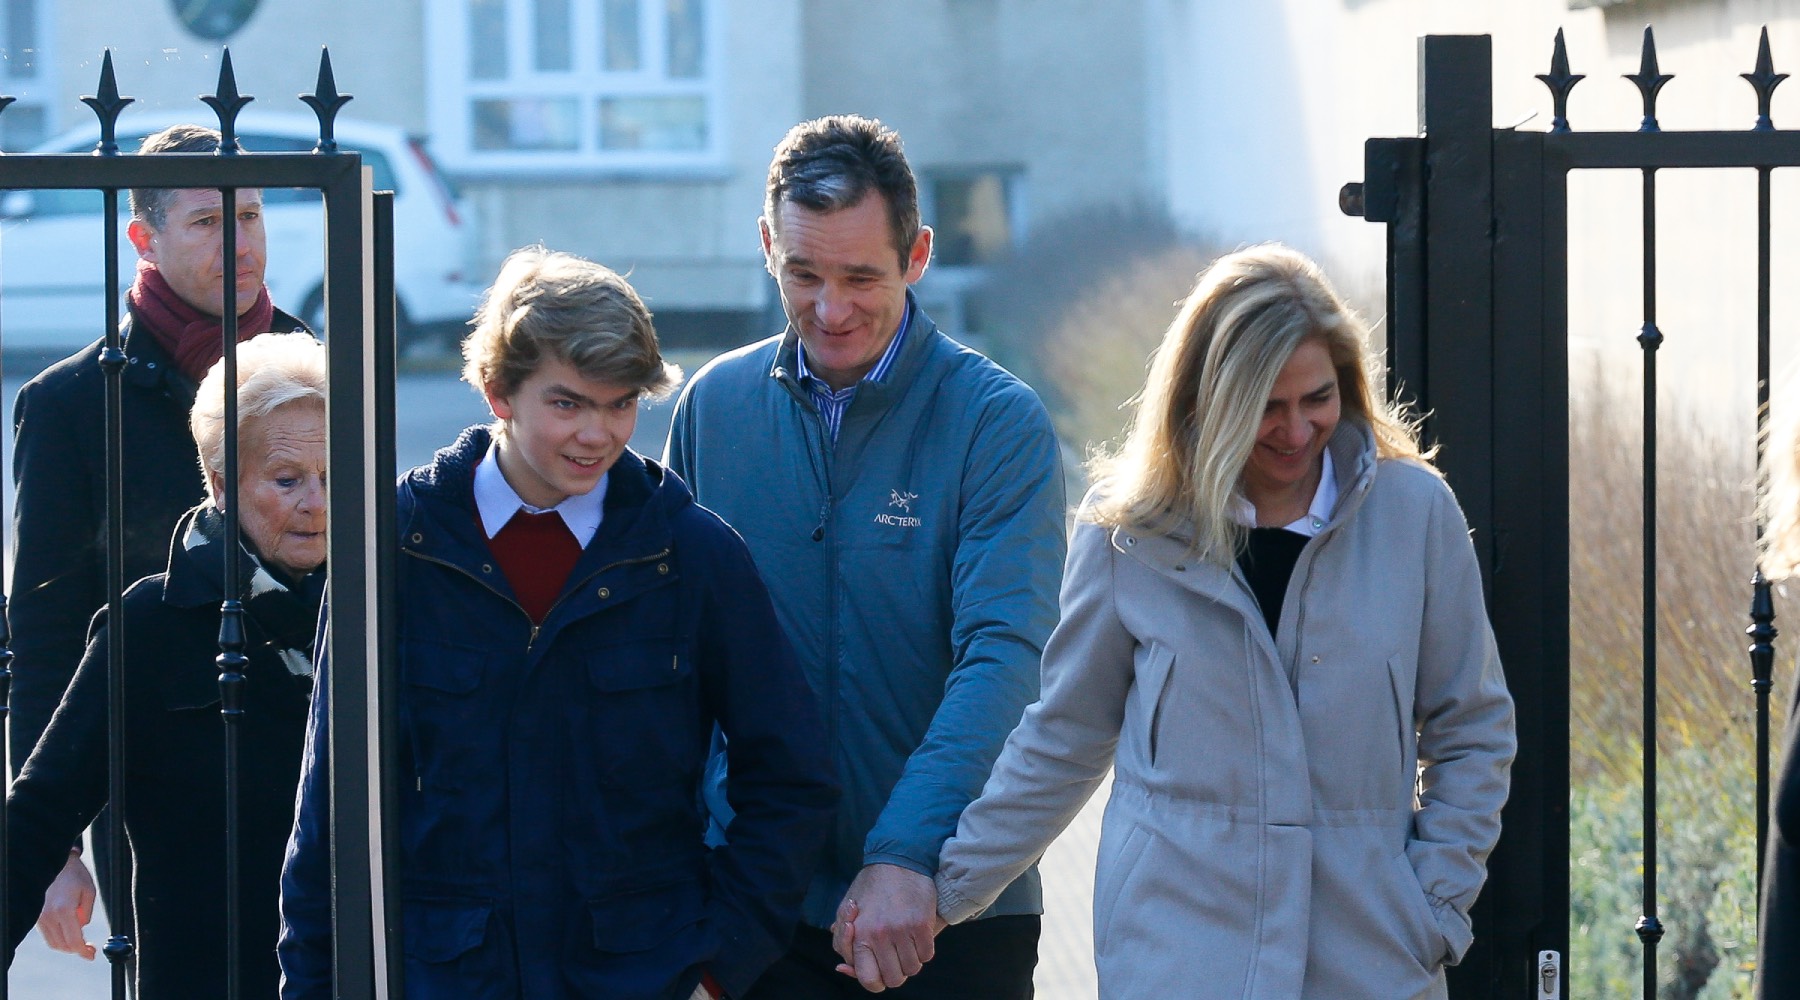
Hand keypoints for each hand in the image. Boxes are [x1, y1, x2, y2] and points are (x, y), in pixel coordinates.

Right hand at [37, 852, 96, 959]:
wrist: (56, 864)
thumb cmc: (75, 876)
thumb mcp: (89, 892)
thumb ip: (86, 913)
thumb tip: (81, 927)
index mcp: (64, 910)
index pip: (73, 940)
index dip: (83, 951)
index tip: (92, 955)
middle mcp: (50, 916)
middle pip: (62, 945)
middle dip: (77, 950)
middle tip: (90, 949)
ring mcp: (41, 917)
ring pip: (53, 942)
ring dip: (68, 946)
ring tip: (82, 942)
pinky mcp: (37, 916)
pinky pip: (48, 934)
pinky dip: (59, 938)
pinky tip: (71, 933)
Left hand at [828, 863, 937, 991]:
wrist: (897, 860)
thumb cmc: (870, 888)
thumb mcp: (846, 912)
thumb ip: (843, 943)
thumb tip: (843, 968)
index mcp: (859, 936)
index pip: (868, 979)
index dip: (875, 981)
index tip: (879, 971)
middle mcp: (880, 936)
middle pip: (894, 979)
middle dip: (895, 971)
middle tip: (893, 955)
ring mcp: (902, 931)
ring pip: (912, 969)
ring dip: (910, 961)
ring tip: (905, 944)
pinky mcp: (922, 924)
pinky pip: (927, 955)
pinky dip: (923, 950)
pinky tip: (917, 937)